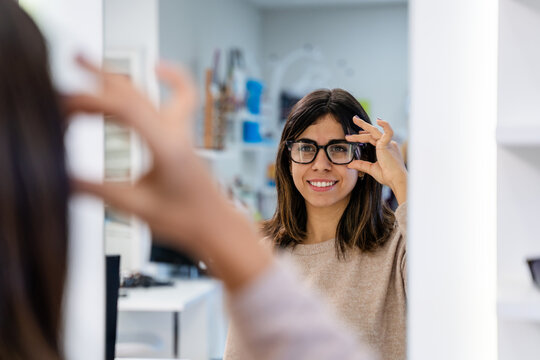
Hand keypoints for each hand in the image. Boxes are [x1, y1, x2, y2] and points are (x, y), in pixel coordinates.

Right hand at [65, 57, 271, 289]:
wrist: (216, 227)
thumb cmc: (186, 221)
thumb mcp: (136, 208)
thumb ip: (98, 191)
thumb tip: (62, 178)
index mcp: (165, 147)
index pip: (124, 110)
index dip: (91, 102)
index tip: (64, 108)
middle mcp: (176, 134)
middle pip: (135, 92)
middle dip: (100, 75)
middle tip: (73, 62)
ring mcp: (182, 133)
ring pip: (150, 93)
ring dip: (120, 78)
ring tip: (94, 66)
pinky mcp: (183, 137)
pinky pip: (184, 97)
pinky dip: (173, 79)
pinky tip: (159, 69)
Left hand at [345, 116, 406, 203]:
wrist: (396, 180)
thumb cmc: (387, 175)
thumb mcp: (371, 169)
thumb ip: (361, 165)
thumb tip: (350, 164)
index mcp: (384, 149)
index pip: (372, 139)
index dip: (362, 136)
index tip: (354, 135)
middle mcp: (387, 144)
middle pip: (372, 133)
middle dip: (362, 126)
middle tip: (354, 119)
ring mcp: (388, 143)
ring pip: (374, 131)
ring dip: (364, 125)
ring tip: (355, 119)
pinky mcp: (388, 144)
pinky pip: (387, 132)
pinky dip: (385, 125)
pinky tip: (378, 120)